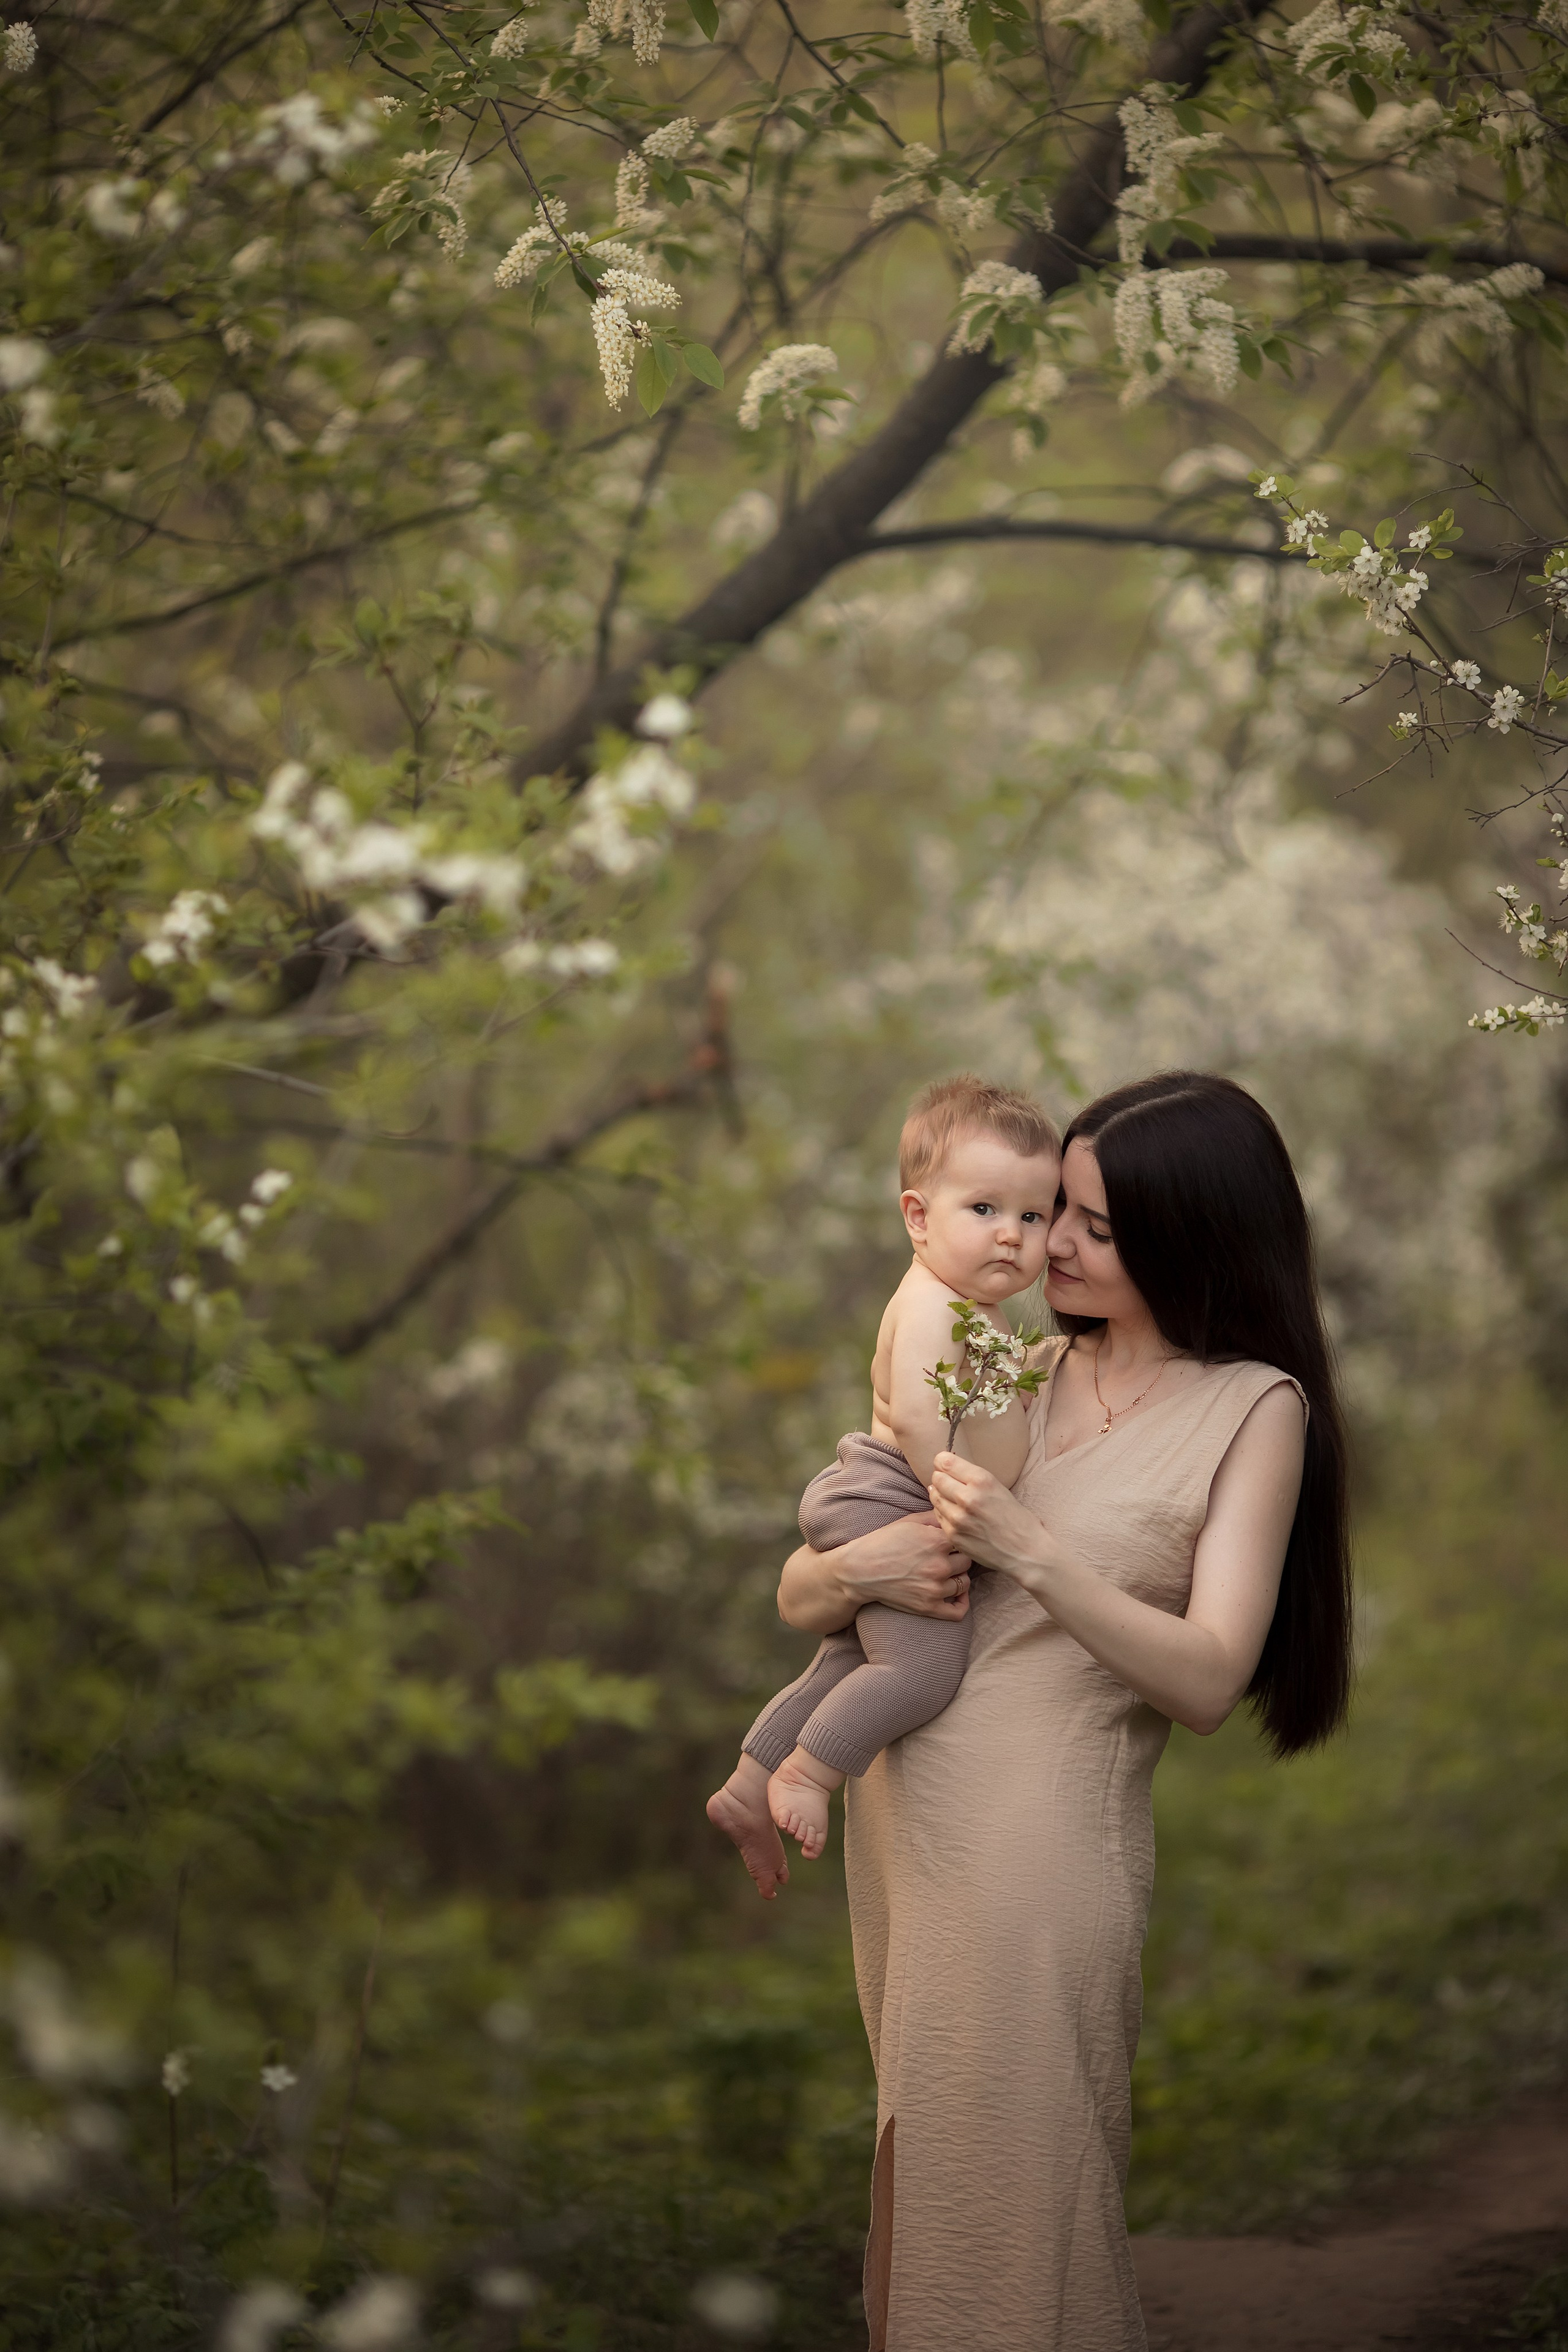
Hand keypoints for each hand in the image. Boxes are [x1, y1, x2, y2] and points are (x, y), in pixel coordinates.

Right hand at [777, 1511, 970, 1632]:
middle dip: (961, 1558)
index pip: (966, 1539)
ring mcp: (935, 1588)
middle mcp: (939, 1565)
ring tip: (949, 1573)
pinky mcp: (929, 1607)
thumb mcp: (909, 1521)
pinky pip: (958, 1611)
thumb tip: (954, 1511)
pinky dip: (961, 1603)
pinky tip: (956, 1594)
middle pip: (968, 1561)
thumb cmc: (883, 1542)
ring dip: (959, 1578)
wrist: (859, 1570)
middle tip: (952, 1556)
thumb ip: (935, 1516)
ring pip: (965, 1584)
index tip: (956, 1540)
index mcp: (937, 1540)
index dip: (961, 1538)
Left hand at [928, 1452, 1045, 1581]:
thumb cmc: (1017, 1519)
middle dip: (941, 1479)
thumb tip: (947, 1471)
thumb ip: (973, 1479)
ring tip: (953, 1500)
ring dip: (941, 1496)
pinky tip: (956, 1515)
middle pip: (937, 1478)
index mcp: (982, 1481)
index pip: (945, 1462)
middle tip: (949, 1483)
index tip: (945, 1466)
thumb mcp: (999, 1489)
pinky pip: (938, 1516)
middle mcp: (967, 1497)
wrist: (1025, 1552)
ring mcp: (958, 1518)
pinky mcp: (953, 1535)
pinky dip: (944, 1513)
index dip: (943, 1462)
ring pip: (934, 1497)